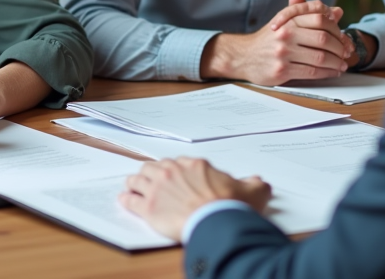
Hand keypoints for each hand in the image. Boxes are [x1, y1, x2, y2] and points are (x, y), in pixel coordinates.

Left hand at [119, 158, 271, 240]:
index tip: (173, 174)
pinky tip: (124, 200)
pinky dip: (126, 200)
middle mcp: (173, 172)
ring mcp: (158, 189)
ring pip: (138, 180)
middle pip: (154, 167)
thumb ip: (254, 184)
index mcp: (195, 166)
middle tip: (150, 179)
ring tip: (132, 186)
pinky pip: (130, 200)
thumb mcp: (252, 192)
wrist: (216, 222)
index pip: (178, 162)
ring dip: (134, 183)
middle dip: (151, 173)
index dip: (174, 169)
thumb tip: (259, 181)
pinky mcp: (148, 208)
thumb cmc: (231, 207)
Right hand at [199, 0, 353, 84]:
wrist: (243, 56)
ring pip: (320, 57)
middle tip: (346, 52)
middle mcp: (286, 33)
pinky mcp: (282, 70)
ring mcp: (283, 52)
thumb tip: (337, 11)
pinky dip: (326, 73)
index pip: (320, 18)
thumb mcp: (285, 21)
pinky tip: (332, 72)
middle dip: (339, 47)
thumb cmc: (268, 39)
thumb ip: (310, 14)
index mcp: (288, 19)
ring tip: (342, 64)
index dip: (336, 27)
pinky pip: (311, 72)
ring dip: (336, 62)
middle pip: (323, 38)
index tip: (342, 35)